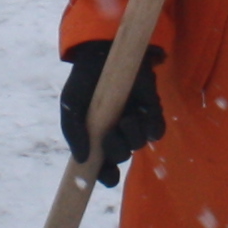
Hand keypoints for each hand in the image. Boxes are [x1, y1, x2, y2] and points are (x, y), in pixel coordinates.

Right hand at [59, 39, 167, 183]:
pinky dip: (150, 126)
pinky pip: (157, 129)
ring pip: (140, 144)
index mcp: (98, 135)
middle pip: (123, 156)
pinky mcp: (151, 108)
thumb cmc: (85, 79)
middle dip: (117, 152)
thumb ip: (73, 132)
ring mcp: (136, 120)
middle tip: (109, 135)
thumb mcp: (71, 105)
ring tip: (126, 117)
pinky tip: (139, 113)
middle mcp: (118, 131)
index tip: (106, 176)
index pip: (104, 165)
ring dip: (133, 136)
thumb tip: (82, 159)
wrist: (103, 51)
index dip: (106, 175)